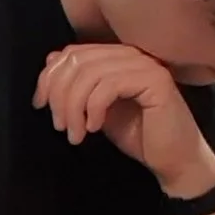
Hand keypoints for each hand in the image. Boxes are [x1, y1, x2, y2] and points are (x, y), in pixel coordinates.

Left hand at [34, 45, 214, 189]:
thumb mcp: (96, 109)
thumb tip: (50, 62)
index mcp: (117, 57)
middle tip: (60, 126)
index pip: (72, 53)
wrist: (175, 161)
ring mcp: (144, 65)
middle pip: (77, 61)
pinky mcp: (154, 81)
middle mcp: (131, 54)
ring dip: (73, 107)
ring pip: (90, 74)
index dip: (49, 77)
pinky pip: (108, 86)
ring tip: (75, 133)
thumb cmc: (139, 136)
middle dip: (59, 94)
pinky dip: (93, 108)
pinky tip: (94, 128)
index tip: (40, 106)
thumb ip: (78, 87)